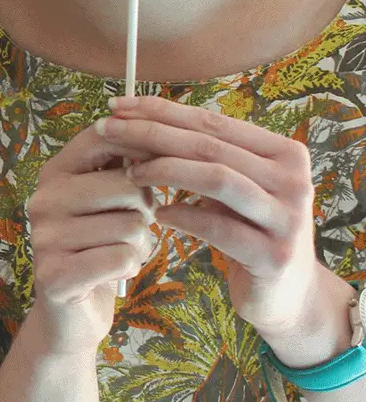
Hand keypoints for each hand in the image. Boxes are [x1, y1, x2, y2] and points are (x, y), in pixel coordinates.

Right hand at [25, 120, 157, 354]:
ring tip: (121, 251)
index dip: (143, 146)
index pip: (102, 138)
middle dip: (146, 209)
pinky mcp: (55, 274)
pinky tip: (115, 272)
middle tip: (132, 225)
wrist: (71, 313)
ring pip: (131, 226)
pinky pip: (122, 258)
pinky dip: (131, 266)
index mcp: (54, 172)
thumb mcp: (106, 200)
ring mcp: (45, 237)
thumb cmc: (99, 247)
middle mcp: (43, 199)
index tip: (161, 163)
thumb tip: (160, 138)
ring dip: (141, 244)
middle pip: (129, 185)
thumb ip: (123, 167)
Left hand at [101, 95, 331, 356]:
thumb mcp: (230, 187)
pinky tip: (158, 214)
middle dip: (151, 134)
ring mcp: (288, 219)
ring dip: (164, 170)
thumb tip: (134, 119)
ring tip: (130, 172)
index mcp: (284, 153)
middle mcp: (294, 180)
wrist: (287, 295)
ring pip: (216, 178)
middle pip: (209, 146)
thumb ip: (200, 156)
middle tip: (107, 130)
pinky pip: (218, 226)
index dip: (161, 111)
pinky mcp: (274, 255)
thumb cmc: (247, 230)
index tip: (117, 106)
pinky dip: (183, 215)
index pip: (213, 122)